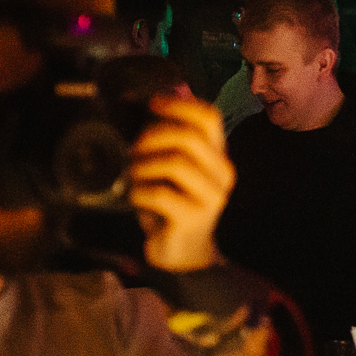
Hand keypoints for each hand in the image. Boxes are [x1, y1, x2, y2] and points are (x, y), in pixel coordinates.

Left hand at [129, 90, 235, 272]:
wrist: (182, 253)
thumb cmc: (171, 206)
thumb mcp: (172, 170)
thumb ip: (167, 141)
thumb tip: (147, 102)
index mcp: (218, 156)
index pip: (209, 118)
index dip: (178, 105)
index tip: (152, 105)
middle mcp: (222, 174)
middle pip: (189, 137)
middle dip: (153, 137)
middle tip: (134, 150)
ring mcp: (211, 197)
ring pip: (175, 163)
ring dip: (143, 166)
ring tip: (133, 175)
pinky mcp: (194, 217)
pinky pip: (160, 193)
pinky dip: (139, 191)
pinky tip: (136, 197)